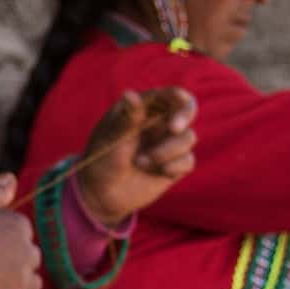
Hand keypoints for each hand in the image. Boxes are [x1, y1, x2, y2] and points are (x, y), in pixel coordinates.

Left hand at [71, 87, 198, 223]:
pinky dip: (175, 165)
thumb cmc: (101, 160)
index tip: (179, 100)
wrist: (101, 194)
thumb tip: (130, 93)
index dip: (177, 95)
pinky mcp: (174, 165)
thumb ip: (127, 119)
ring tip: (140, 162)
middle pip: (187, 109)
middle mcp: (159, 123)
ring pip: (188, 138)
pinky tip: (160, 172)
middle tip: (174, 128)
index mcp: (143, 109)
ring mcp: (168, 144)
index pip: (168, 94)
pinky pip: (188, 160)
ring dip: (166, 150)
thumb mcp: (112, 139)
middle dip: (184, 117)